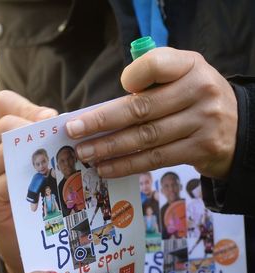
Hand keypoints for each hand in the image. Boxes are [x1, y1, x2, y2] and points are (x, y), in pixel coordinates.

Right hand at [0, 91, 57, 272]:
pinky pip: (2, 184)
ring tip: (53, 163)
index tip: (47, 121)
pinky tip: (39, 188)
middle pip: (4, 124)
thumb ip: (45, 141)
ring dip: (31, 154)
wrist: (26, 246)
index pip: (2, 103)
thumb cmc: (38, 201)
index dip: (27, 106)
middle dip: (32, 129)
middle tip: (56, 141)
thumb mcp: (41, 164)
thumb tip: (56, 119)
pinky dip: (22, 182)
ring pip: (2, 151)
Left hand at [65, 48, 237, 179]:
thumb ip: (149, 76)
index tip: (118, 86)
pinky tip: (104, 168)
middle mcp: (200, 92)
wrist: (237, 126)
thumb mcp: (181, 75)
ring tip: (84, 153)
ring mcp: (203, 122)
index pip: (156, 65)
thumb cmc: (192, 98)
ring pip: (145, 138)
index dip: (135, 76)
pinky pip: (155, 159)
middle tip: (74, 130)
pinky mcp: (201, 150)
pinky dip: (126, 165)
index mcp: (191, 66)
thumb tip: (105, 104)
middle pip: (141, 109)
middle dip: (101, 122)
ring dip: (109, 147)